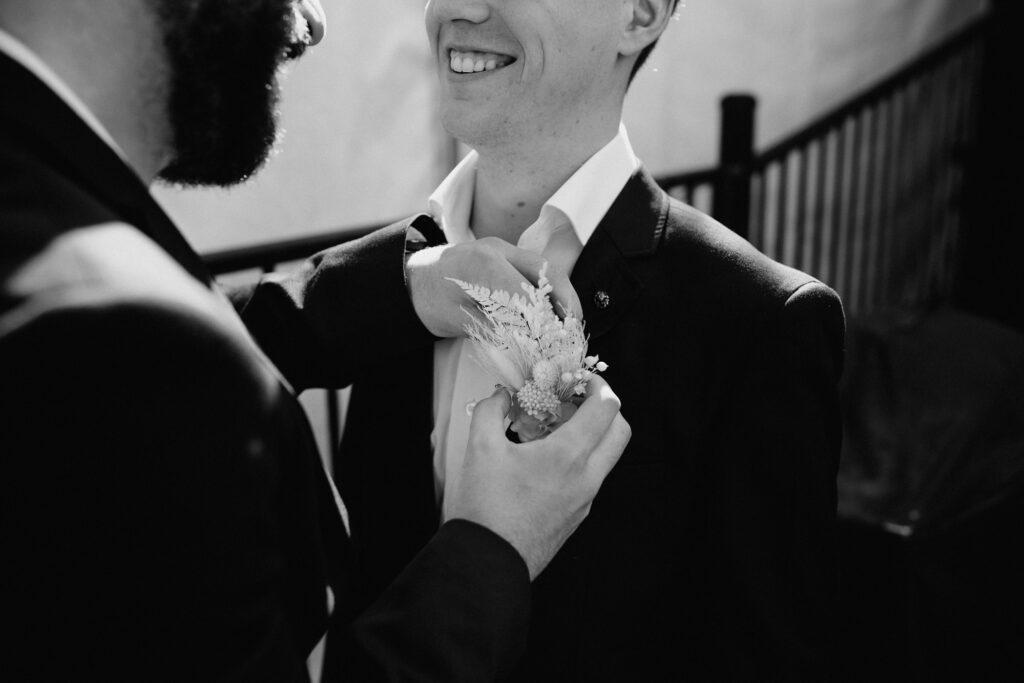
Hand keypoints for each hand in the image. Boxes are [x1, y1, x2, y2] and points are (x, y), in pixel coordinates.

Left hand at [406, 237, 582, 337]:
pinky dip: (548, 290)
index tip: (551, 345)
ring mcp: (501, 249)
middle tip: (573, 330)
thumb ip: (496, 329)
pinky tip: (554, 311)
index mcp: (482, 265)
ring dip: (561, 295)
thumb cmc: (428, 302)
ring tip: (570, 323)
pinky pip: (534, 270)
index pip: (525, 294)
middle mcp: (497, 249)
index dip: (542, 322)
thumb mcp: (459, 321)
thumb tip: (530, 346)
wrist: (408, 281)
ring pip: (544, 268)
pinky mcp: (503, 255)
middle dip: (565, 302)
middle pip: (544, 272)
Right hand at [442, 376, 629, 579]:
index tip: (582, 379)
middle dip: (607, 409)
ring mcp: (585, 500)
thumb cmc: (485, 507)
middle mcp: (587, 478)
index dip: (599, 385)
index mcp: (569, 455)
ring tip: (557, 429)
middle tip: (578, 400)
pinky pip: (592, 479)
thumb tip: (500, 395)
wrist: (487, 561)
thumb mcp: (480, 448)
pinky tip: (548, 459)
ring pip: (607, 458)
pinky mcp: (576, 517)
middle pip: (620, 432)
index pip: (607, 408)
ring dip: (594, 436)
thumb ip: (492, 411)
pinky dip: (582, 460)